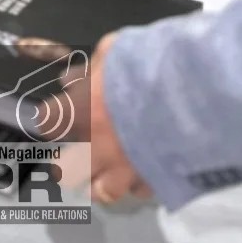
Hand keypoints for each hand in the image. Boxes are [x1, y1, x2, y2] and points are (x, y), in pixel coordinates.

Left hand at [57, 34, 153, 205]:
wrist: (194, 95)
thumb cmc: (148, 66)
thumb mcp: (115, 50)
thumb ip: (93, 67)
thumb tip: (73, 77)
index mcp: (83, 111)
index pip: (47, 121)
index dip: (48, 118)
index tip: (51, 114)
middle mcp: (97, 146)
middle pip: (66, 169)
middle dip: (67, 161)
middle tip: (76, 148)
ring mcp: (125, 170)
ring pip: (102, 192)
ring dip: (100, 181)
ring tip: (107, 169)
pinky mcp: (153, 181)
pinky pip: (139, 191)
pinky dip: (138, 183)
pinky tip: (144, 169)